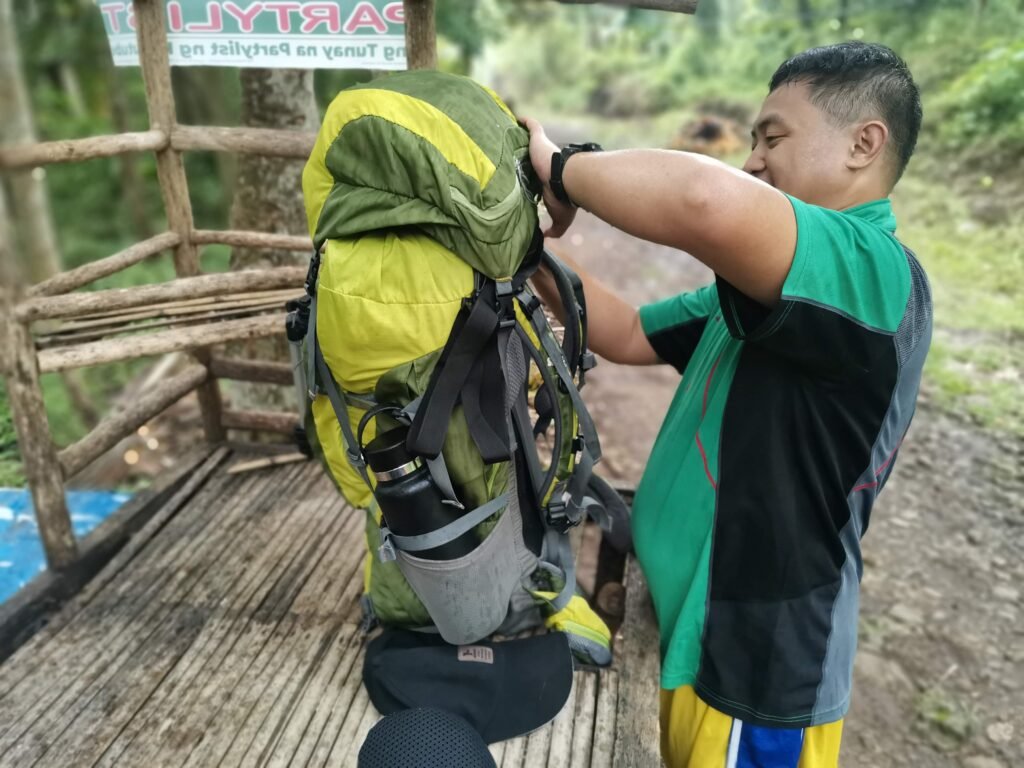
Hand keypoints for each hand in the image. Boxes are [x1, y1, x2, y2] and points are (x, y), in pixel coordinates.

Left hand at [521, 117, 576, 238]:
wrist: (567, 180)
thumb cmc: (565, 199)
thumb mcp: (560, 219)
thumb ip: (554, 230)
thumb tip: (544, 236)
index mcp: (549, 180)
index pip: (538, 177)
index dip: (532, 177)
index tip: (522, 181)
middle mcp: (546, 163)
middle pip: (532, 158)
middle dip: (525, 157)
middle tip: (510, 159)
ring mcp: (542, 150)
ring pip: (529, 141)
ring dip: (520, 138)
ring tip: (505, 138)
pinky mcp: (538, 139)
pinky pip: (531, 125)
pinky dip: (524, 120)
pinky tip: (514, 118)